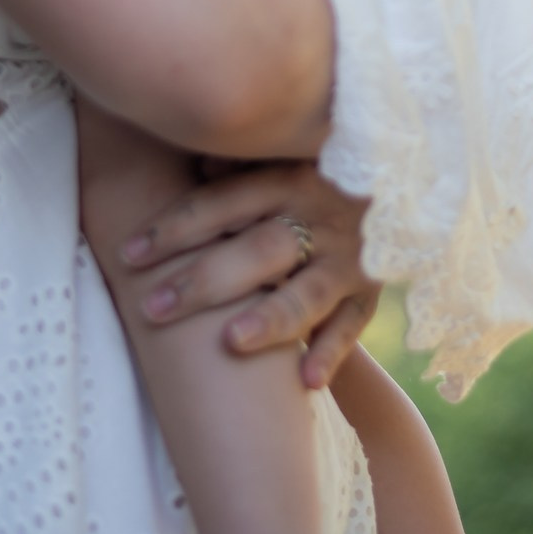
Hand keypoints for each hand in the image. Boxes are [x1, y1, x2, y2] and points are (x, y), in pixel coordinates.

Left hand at [120, 159, 378, 389]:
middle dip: (203, 281)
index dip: (174, 228)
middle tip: (152, 308)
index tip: (128, 254)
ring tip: (231, 342)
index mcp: (289, 178)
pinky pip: (353, 324)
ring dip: (270, 318)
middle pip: (256, 251)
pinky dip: (333, 352)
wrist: (403, 180)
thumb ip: (243, 159)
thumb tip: (195, 160)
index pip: (223, 203)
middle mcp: (319, 217)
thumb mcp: (284, 152)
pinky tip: (307, 381)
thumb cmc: (319, 168)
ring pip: (306, 291)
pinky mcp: (371, 289)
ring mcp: (348, 257)